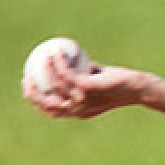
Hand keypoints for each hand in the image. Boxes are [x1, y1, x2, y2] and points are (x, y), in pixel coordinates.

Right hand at [23, 54, 156, 119]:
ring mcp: (83, 100)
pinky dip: (59, 63)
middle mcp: (79, 109)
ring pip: (55, 88)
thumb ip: (83, 74)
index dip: (38, 102)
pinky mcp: (87, 89)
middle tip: (28, 78)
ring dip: (46, 72)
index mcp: (79, 111)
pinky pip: (67, 74)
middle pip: (48, 106)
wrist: (137, 87)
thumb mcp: (97, 80)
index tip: (30, 87)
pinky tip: (55, 52)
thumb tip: (68, 61)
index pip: (53, 111)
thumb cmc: (119, 83)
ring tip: (42, 58)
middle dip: (34, 94)